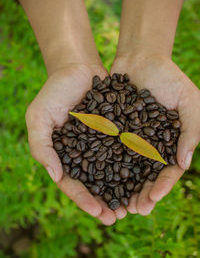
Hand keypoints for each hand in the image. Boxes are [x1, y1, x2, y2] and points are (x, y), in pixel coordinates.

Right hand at [26, 63, 126, 224]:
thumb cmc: (54, 92)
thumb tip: (56, 176)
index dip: (83, 198)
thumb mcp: (38, 117)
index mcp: (62, 155)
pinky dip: (132, 165)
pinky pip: (124, 150)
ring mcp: (100, 143)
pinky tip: (143, 177)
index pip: (71, 182)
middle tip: (117, 218)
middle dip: (104, 201)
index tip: (97, 211)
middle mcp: (82, 153)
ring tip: (133, 206)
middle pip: (93, 182)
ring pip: (111, 171)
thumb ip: (41, 147)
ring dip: (121, 190)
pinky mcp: (115, 132)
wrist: (78, 68)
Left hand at [111, 55, 199, 214]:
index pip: (168, 170)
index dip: (162, 186)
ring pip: (126, 167)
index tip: (152, 199)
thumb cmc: (169, 78)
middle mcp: (149, 144)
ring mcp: (130, 138)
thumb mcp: (189, 101)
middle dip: (141, 193)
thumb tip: (184, 164)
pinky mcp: (113, 129)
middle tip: (134, 210)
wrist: (141, 58)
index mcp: (169, 141)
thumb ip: (191, 131)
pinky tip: (98, 179)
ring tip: (117, 203)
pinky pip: (108, 149)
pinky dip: (105, 165)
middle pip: (146, 175)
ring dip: (122, 186)